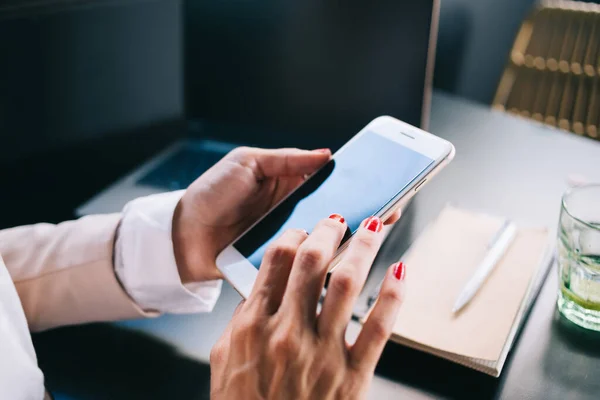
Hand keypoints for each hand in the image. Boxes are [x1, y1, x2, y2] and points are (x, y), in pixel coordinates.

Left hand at [171, 146, 400, 282]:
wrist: (182, 235)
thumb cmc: (211, 192)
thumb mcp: (247, 162)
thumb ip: (286, 158)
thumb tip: (327, 153)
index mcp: (288, 186)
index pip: (331, 183)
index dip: (357, 183)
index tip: (383, 181)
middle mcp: (294, 214)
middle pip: (335, 213)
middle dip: (363, 211)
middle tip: (390, 208)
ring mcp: (289, 240)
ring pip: (326, 240)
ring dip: (350, 237)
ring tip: (374, 231)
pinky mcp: (280, 264)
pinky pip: (307, 264)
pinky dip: (325, 263)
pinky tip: (345, 258)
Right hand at [209, 214, 405, 398]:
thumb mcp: (223, 359)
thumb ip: (241, 319)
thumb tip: (261, 289)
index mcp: (253, 325)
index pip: (277, 260)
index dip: (295, 234)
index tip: (304, 230)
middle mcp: (287, 332)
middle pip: (313, 261)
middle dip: (329, 231)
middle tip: (340, 220)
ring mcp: (321, 352)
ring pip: (348, 283)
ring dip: (364, 248)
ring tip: (373, 228)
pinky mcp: (351, 375)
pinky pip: (379, 326)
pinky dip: (394, 295)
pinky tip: (400, 273)